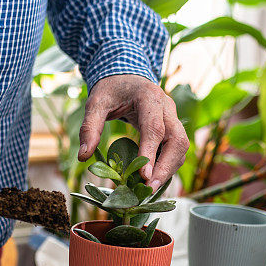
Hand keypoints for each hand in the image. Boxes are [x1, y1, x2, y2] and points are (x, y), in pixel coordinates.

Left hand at [79, 74, 188, 190]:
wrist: (126, 76)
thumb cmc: (111, 89)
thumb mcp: (96, 103)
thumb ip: (90, 127)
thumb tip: (84, 156)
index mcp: (149, 97)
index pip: (155, 128)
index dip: (151, 153)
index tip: (144, 176)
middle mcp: (167, 107)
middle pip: (177, 140)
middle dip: (166, 167)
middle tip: (150, 189)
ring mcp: (173, 118)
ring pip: (181, 147)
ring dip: (169, 170)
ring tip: (151, 189)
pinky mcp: (172, 128)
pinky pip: (176, 150)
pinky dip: (167, 166)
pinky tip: (153, 180)